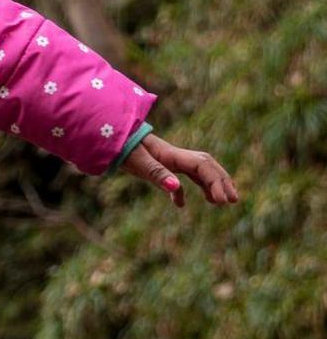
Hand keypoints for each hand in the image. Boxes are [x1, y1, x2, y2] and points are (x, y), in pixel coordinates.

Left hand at [120, 133, 239, 207]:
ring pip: (195, 171)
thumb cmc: (119, 147)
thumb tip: (176, 189)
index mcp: (171, 154)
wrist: (104, 133)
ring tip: (220, 202)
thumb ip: (157, 174)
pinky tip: (179, 204)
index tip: (224, 201)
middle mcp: (173, 155)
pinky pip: (176, 175)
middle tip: (234, 200)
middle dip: (222, 181)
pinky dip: (182, 189)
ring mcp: (166, 159)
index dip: (216, 182)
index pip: (203, 166)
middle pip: (206, 166)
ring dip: (209, 184)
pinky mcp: (156, 163)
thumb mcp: (137, 162)